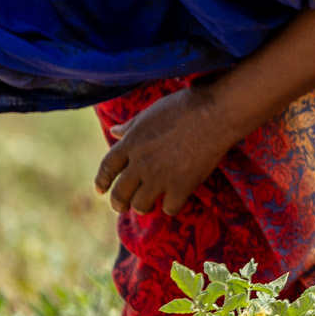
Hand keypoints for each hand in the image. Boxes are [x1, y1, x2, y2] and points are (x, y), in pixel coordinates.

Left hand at [95, 85, 239, 215]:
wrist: (214, 113)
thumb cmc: (183, 107)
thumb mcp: (151, 113)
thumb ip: (131, 126)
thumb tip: (113, 131)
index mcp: (131, 143)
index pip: (107, 167)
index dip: (102, 181)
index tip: (100, 191)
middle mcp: (140, 163)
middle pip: (120, 192)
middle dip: (118, 203)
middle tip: (122, 207)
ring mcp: (160, 176)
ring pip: (141, 205)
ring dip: (143, 207)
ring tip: (149, 205)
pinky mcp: (181, 186)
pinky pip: (169, 209)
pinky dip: (170, 207)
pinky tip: (174, 201)